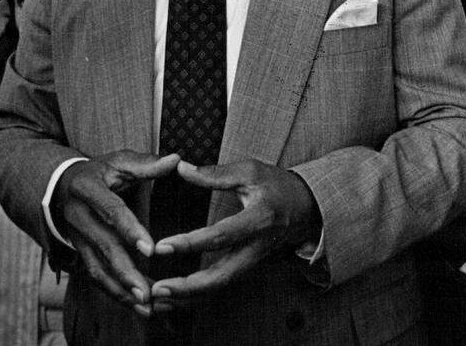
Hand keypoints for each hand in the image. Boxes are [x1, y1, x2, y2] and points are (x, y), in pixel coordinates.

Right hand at [51, 151, 179, 315]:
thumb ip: (147, 164)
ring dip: (120, 289)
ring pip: (96, 268)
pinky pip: (96, 276)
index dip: (130, 230)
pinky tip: (136, 305)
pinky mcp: (80, 252)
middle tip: (146, 290)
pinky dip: (115, 292)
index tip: (150, 249)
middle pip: (102, 246)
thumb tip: (177, 159)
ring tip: (144, 305)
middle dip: (125, 270)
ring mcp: (76, 237)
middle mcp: (77, 216)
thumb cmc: (100, 172)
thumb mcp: (119, 161)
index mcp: (88, 188)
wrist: (61, 186)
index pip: (111, 211)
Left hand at [149, 159, 319, 308]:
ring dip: (189, 296)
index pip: (221, 236)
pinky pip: (221, 285)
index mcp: (259, 219)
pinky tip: (174, 295)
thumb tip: (181, 168)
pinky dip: (196, 294)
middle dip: (188, 287)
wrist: (307, 207)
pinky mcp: (247, 267)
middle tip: (158, 289)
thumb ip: (215, 173)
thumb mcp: (251, 171)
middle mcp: (256, 247)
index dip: (190, 243)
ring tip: (159, 297)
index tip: (162, 246)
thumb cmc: (277, 186)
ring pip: (220, 287)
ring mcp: (253, 261)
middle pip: (222, 276)